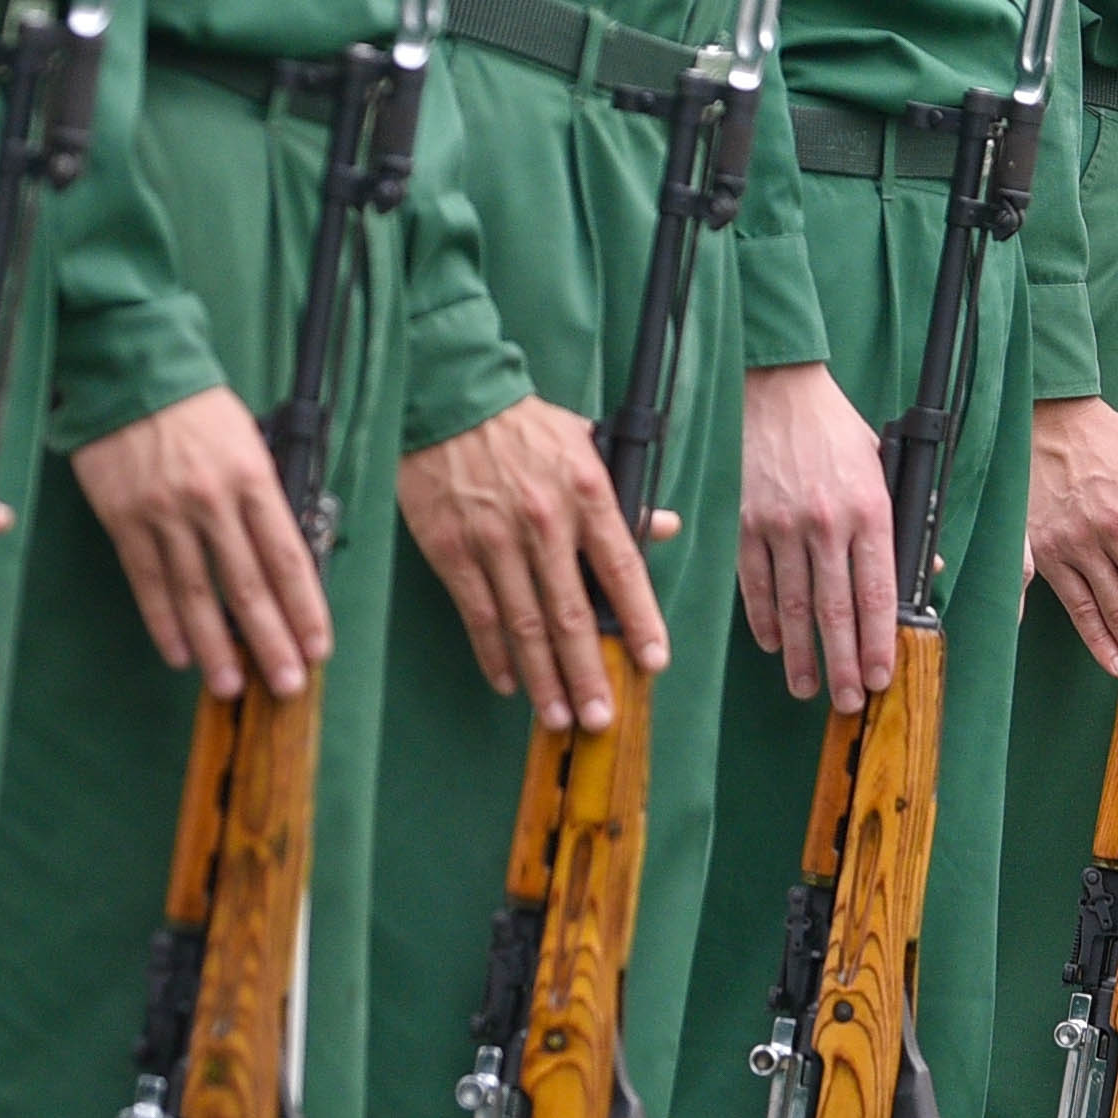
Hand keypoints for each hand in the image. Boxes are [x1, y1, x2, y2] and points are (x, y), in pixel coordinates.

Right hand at [68, 387, 326, 700]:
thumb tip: (279, 560)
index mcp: (253, 478)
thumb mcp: (248, 439)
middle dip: (272, 642)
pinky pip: (148, 582)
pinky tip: (179, 652)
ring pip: (196, 594)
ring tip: (231, 685)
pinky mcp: (125, 519)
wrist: (133, 370)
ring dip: (216, 647)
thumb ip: (261, 496)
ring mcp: (166, 513)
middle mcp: (213, 500)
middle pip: (248, 586)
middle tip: (286, 684)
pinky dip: (164, 622)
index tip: (318, 647)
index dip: (305, 609)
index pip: (288, 558)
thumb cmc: (197, 406)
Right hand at [400, 395, 669, 731]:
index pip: (623, 571)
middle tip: (601, 718)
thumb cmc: (525, 425)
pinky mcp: (453, 550)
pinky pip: (478, 614)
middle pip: (572, 614)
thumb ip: (624, 495)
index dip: (640, 621)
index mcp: (588, 494)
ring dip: (544, 679)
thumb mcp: (587, 445)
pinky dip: (493, 655)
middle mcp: (545, 523)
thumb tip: (664, 527)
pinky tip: (508, 683)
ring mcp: (496, 540)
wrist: (453, 400)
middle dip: (588, 674)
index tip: (653, 662)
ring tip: (560, 718)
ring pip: (524, 625)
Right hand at [737, 362, 893, 702]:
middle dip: (844, 663)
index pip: (878, 591)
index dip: (880, 640)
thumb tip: (928, 570)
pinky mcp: (746, 524)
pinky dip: (764, 620)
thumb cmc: (835, 429)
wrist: (778, 390)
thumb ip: (905, 520)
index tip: (884, 676)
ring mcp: (781, 526)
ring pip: (794, 607)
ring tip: (808, 688)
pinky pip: (756, 584)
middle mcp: (826, 522)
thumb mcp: (883, 465)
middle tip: (851, 701)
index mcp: (869, 509)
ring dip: (802, 655)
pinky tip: (773, 645)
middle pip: (836, 610)